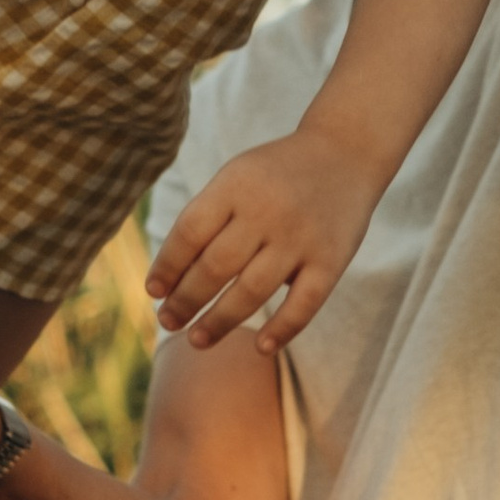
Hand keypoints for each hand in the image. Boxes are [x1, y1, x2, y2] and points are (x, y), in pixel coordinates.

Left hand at [145, 126, 381, 352]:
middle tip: (167, 321)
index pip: (190, 232)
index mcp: (236, 185)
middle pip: (216, 266)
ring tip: (196, 339)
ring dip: (220, 321)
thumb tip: (167, 279)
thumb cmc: (276, 175)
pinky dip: (283, 329)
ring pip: (253, 290)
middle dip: (186, 299)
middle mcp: (267, 211)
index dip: (167, 266)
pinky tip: (260, 347)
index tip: (152, 291)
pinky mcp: (331, 260)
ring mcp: (301, 237)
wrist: (347, 152)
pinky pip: (304, 303)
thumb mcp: (237, 177)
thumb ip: (206, 218)